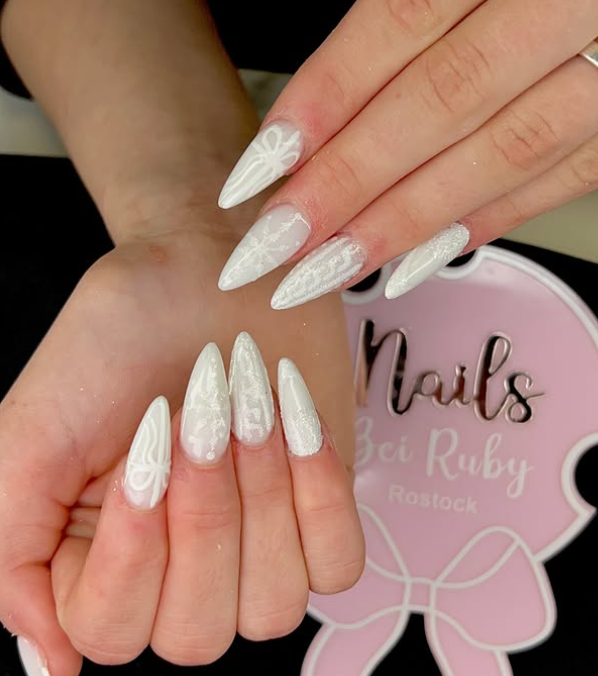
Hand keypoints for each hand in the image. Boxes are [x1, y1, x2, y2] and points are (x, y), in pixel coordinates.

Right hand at [0, 217, 360, 675]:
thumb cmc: (120, 334)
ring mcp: (255, 548)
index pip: (110, 631)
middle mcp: (178, 569)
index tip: (145, 442)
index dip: (133, 547)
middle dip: (202, 513)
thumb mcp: (31, 430)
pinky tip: (295, 421)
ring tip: (247, 407)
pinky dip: (318, 492)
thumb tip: (50, 662)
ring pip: (269, 609)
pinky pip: (335, 565)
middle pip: (195, 632)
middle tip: (199, 412)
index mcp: (98, 558)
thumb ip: (14, 549)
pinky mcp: (317, 513)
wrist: (206, 267)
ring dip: (260, 497)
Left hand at [216, 0, 597, 307]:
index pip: (415, 5)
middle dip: (353, 179)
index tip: (265, 159)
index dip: (332, 89)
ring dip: (417, 214)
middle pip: (448, 92)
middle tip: (278, 245)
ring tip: (339, 265)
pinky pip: (582, 161)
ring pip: (514, 143)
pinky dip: (507, 205)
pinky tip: (439, 243)